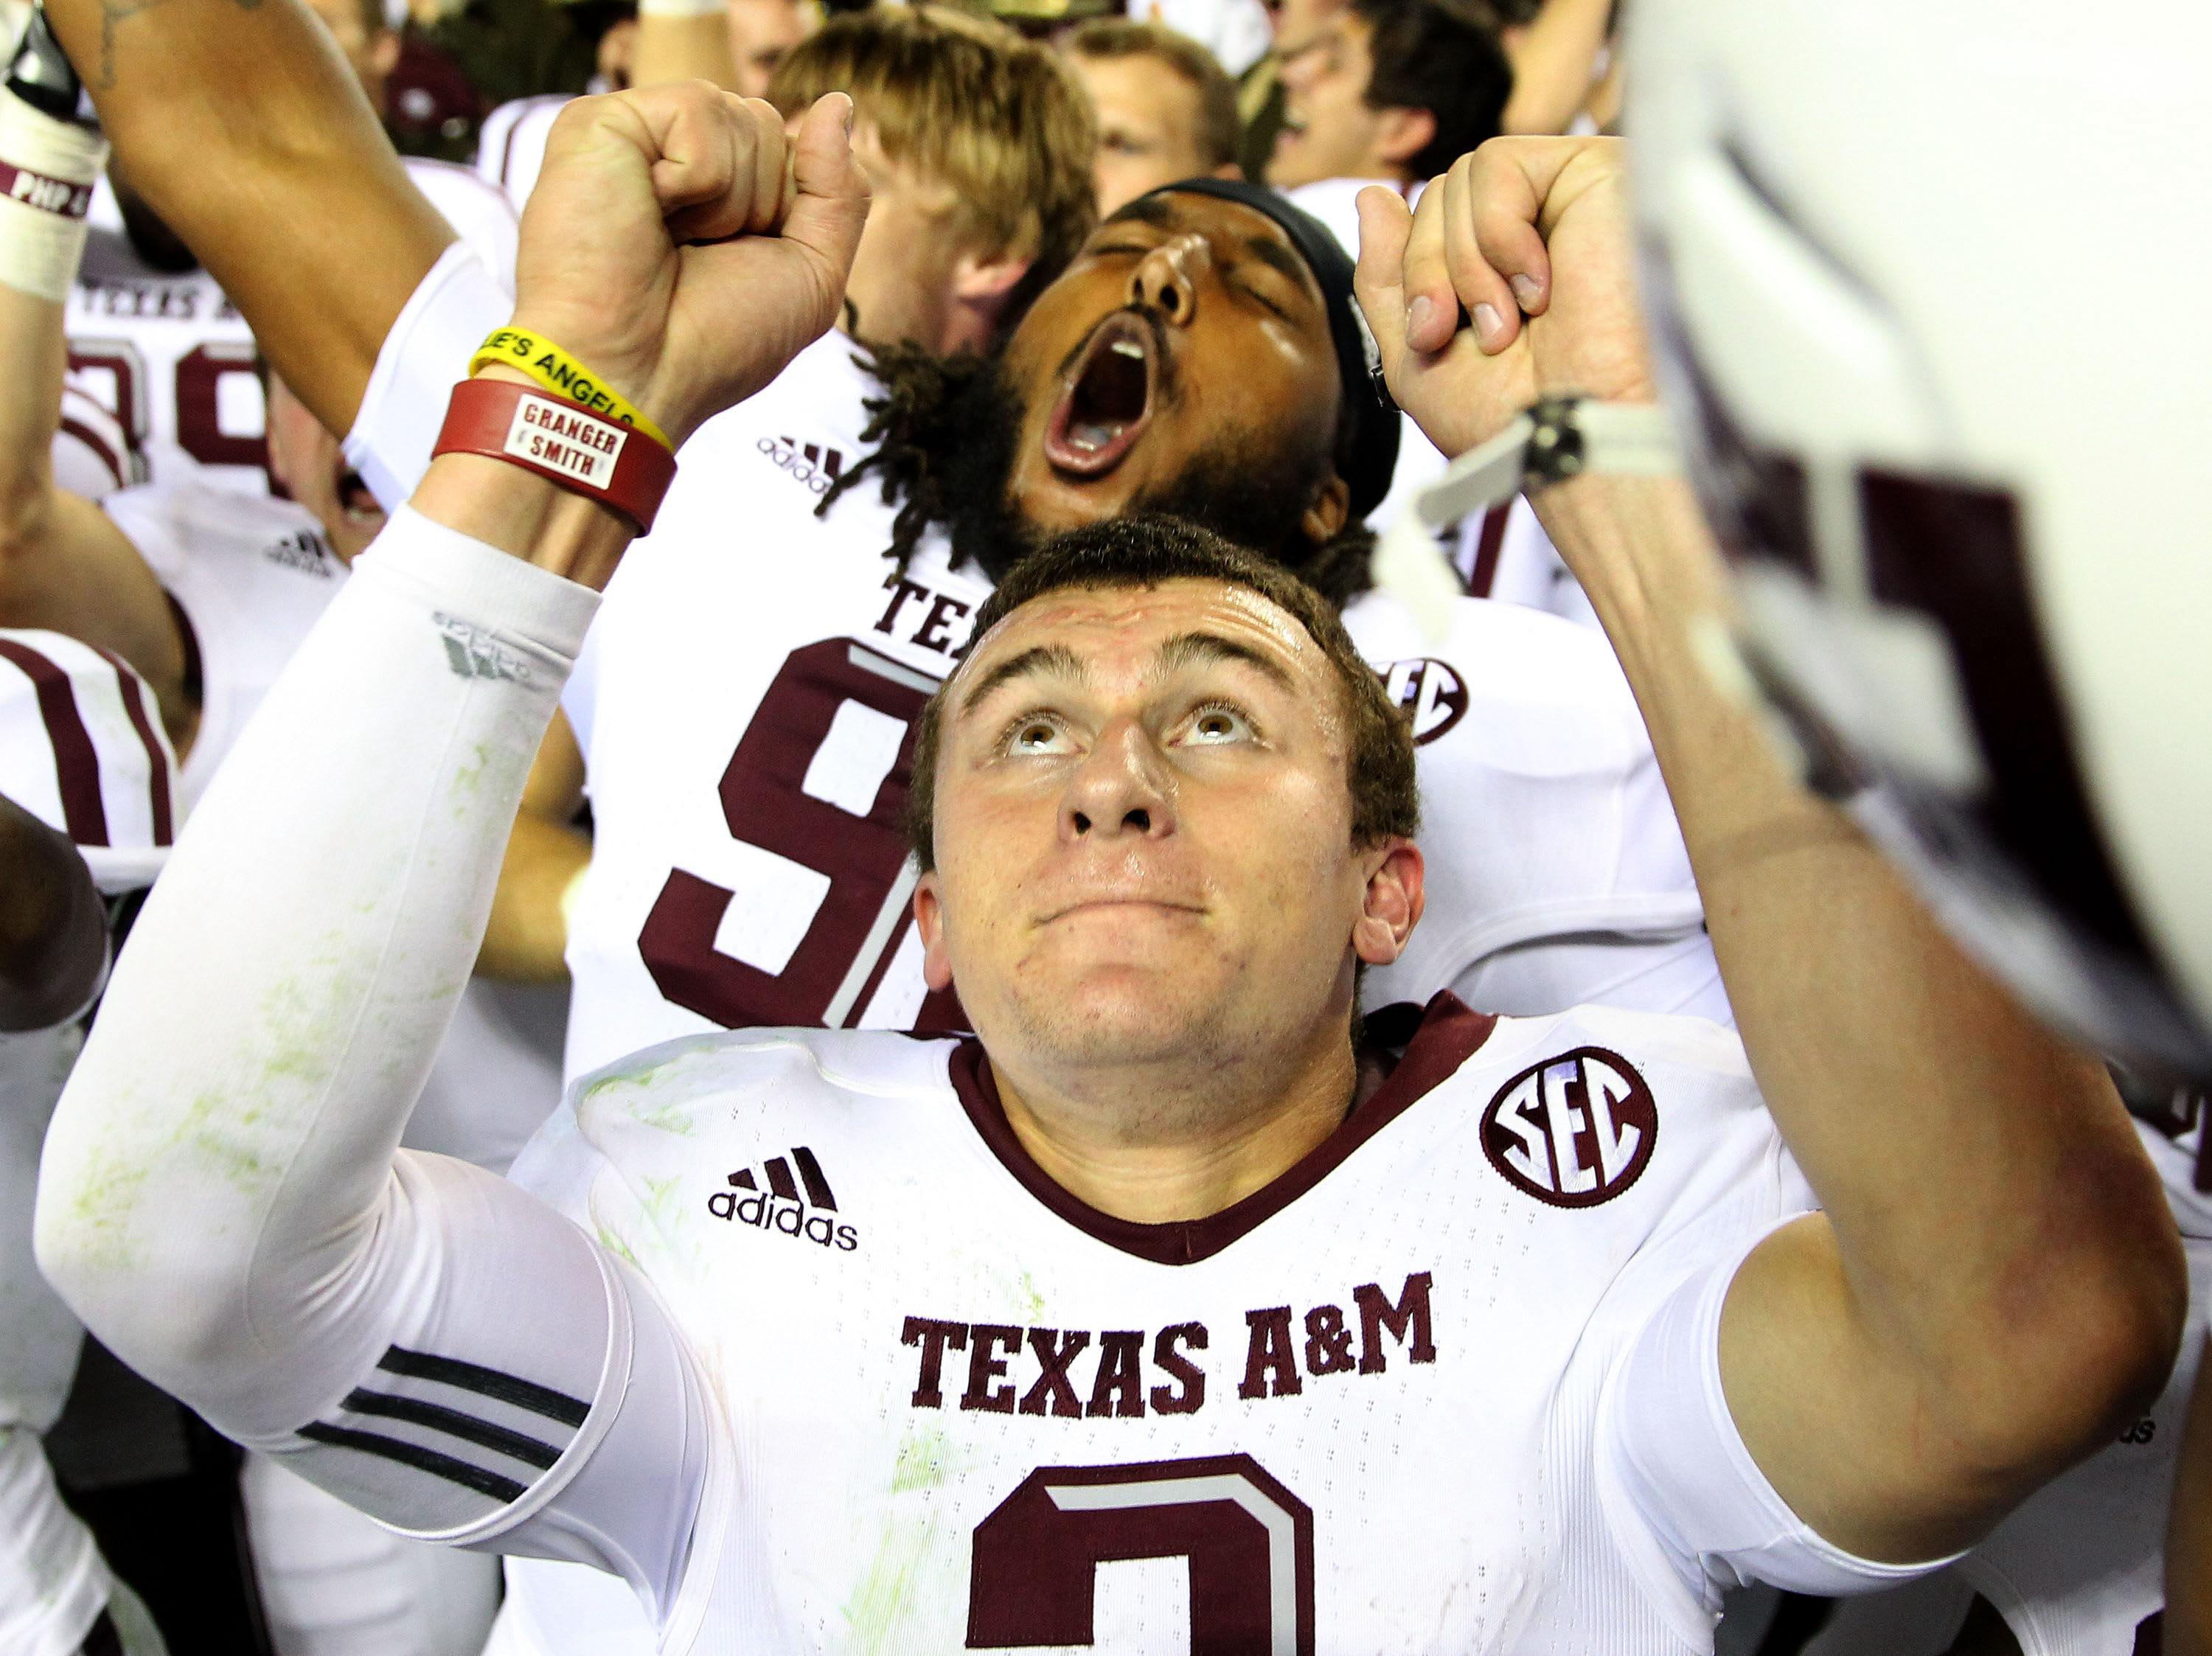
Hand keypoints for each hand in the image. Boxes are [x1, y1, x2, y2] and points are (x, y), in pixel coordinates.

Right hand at [508, 82, 868, 446]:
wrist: (634, 374)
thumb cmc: (714, 342)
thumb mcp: (811, 275)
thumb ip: (838, 190)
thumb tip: (840, 103)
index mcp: (716, 192)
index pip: (791, 150)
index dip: (786, 213)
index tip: (733, 267)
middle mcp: (673, 157)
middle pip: (769, 124)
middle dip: (759, 203)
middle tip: (696, 256)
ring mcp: (636, 136)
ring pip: (744, 114)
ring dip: (727, 199)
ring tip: (668, 240)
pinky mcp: (601, 120)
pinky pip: (700, 107)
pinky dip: (696, 177)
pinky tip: (647, 211)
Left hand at [1353, 137, 1654, 461]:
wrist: (1577, 437)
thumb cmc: (1512, 417)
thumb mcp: (1419, 357)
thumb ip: (1388, 278)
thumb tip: (1370, 196)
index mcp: (1501, 263)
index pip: (1427, 220)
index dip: (1413, 274)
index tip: (1432, 337)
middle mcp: (1540, 221)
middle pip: (1440, 193)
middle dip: (1431, 270)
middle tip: (1474, 334)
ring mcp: (1569, 193)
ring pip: (1463, 176)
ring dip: (1466, 262)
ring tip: (1511, 323)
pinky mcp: (1596, 170)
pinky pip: (1498, 161)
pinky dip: (1497, 232)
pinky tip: (1538, 289)